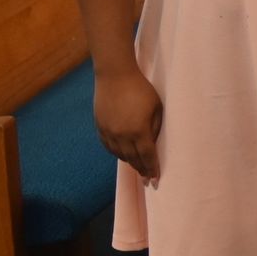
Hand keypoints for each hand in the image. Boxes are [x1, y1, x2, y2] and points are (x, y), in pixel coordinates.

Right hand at [94, 65, 162, 186]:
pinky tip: (123, 155)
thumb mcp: (156, 107)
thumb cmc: (141, 89)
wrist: (114, 76)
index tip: (155, 179)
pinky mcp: (100, 127)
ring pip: (119, 154)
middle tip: (147, 178)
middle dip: (141, 169)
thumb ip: (155, 127)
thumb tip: (151, 143)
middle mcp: (122, 136)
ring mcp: (108, 132)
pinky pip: (109, 147)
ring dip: (130, 162)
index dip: (152, 168)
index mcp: (138, 131)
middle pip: (133, 159)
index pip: (147, 156)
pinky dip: (117, 153)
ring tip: (138, 167)